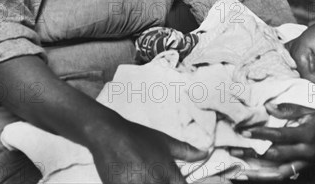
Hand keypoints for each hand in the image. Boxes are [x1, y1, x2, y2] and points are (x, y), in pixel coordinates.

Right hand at [89, 113, 207, 183]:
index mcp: (168, 173)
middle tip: (153, 174)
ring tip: (141, 174)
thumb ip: (187, 151)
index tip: (177, 182)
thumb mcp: (165, 142)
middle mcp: (154, 183)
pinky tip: (133, 177)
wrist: (109, 135)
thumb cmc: (137, 137)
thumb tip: (205, 153)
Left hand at [231, 103, 314, 180]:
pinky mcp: (308, 166)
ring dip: (259, 174)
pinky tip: (257, 175)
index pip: (278, 137)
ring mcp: (308, 162)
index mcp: (307, 135)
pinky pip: (288, 174)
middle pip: (275, 157)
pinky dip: (272, 176)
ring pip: (280, 173)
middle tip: (233, 151)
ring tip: (240, 175)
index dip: (259, 135)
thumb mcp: (310, 106)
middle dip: (252, 154)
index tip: (242, 132)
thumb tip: (267, 107)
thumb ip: (288, 109)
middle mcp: (307, 152)